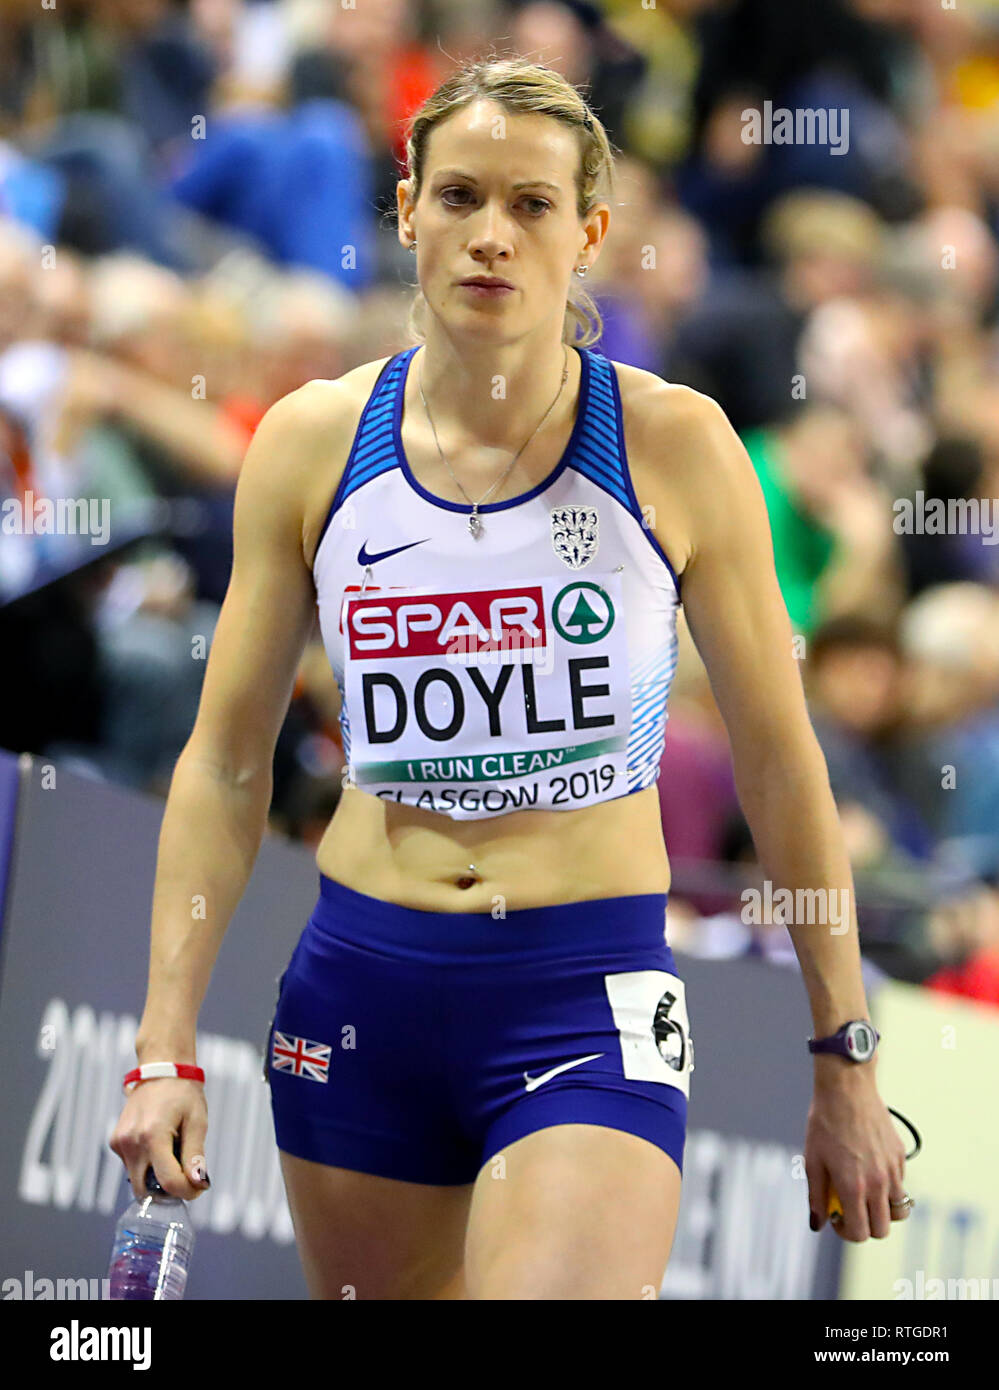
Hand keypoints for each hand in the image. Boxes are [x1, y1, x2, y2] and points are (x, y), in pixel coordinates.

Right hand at [109, 1078, 210, 1201]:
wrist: (161, 1069)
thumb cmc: (183, 1094)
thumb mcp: (197, 1121)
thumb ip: (195, 1156)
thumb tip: (198, 1184)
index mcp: (153, 1136)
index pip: (168, 1182)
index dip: (187, 1191)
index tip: (200, 1187)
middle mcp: (131, 1143)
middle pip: (146, 1191)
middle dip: (168, 1190)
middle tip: (186, 1176)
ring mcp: (120, 1143)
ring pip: (138, 1180)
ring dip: (157, 1177)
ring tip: (174, 1151)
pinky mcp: (115, 1142)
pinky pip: (132, 1166)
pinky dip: (146, 1165)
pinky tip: (159, 1144)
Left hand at [805, 1069, 909, 1240]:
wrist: (846, 1088)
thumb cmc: (824, 1122)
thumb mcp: (812, 1161)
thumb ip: (816, 1197)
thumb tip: (818, 1224)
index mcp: (854, 1187)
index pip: (861, 1233)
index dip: (846, 1232)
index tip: (837, 1218)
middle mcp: (878, 1183)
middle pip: (882, 1229)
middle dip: (866, 1226)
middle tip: (850, 1208)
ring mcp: (893, 1170)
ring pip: (899, 1211)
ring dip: (882, 1210)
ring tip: (864, 1193)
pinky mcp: (900, 1156)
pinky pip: (900, 1185)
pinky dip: (888, 1188)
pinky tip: (870, 1168)